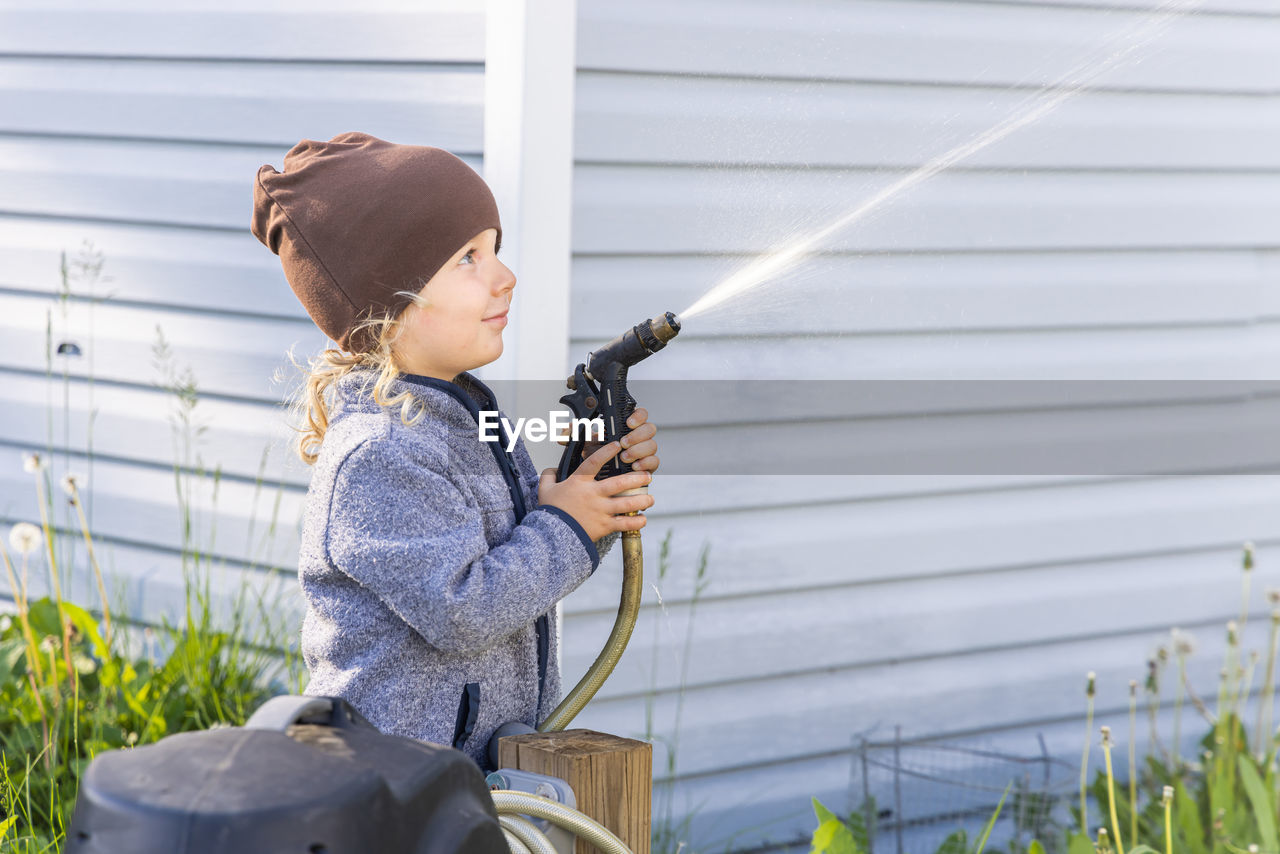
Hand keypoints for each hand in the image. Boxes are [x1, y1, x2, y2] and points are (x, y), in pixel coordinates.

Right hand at [538, 442, 654, 541]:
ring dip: (641, 500)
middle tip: (648, 476)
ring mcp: (601, 511)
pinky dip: (636, 522)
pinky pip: (624, 524)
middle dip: (636, 478)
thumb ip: (548, 476)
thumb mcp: (545, 490)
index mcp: (579, 483)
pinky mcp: (604, 526)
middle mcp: (593, 495)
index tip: (617, 445)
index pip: (594, 462)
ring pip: (626, 503)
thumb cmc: (549, 512)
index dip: (606, 452)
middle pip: (619, 483)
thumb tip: (551, 469)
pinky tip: (643, 519)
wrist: (551, 536)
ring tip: (650, 498)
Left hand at [556, 407, 660, 475]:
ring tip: (626, 458)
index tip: (628, 422)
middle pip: (650, 429)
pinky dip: (646, 464)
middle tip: (624, 443)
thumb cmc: (596, 457)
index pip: (640, 414)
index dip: (638, 416)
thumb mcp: (583, 444)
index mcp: (626, 427)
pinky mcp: (647, 466)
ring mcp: (644, 451)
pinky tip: (635, 467)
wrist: (601, 479)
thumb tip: (564, 432)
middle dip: (637, 436)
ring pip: (652, 446)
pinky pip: (654, 462)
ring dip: (639, 451)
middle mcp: (638, 437)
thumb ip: (573, 435)